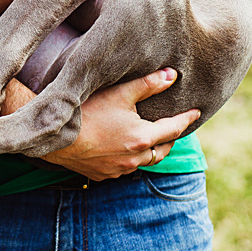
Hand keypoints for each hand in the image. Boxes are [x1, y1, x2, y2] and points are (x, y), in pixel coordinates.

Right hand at [43, 69, 199, 181]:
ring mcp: (118, 169)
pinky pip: (123, 167)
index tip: (196, 112)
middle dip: (169, 138)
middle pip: (162, 150)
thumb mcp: (119, 92)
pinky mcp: (103, 175)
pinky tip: (121, 148)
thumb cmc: (87, 111)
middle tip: (173, 127)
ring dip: (149, 150)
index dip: (186, 119)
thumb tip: (172, 75)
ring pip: (143, 161)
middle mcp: (135, 158)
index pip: (173, 129)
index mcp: (142, 138)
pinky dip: (129, 157)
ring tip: (148, 137)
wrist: (54, 137)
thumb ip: (148, 84)